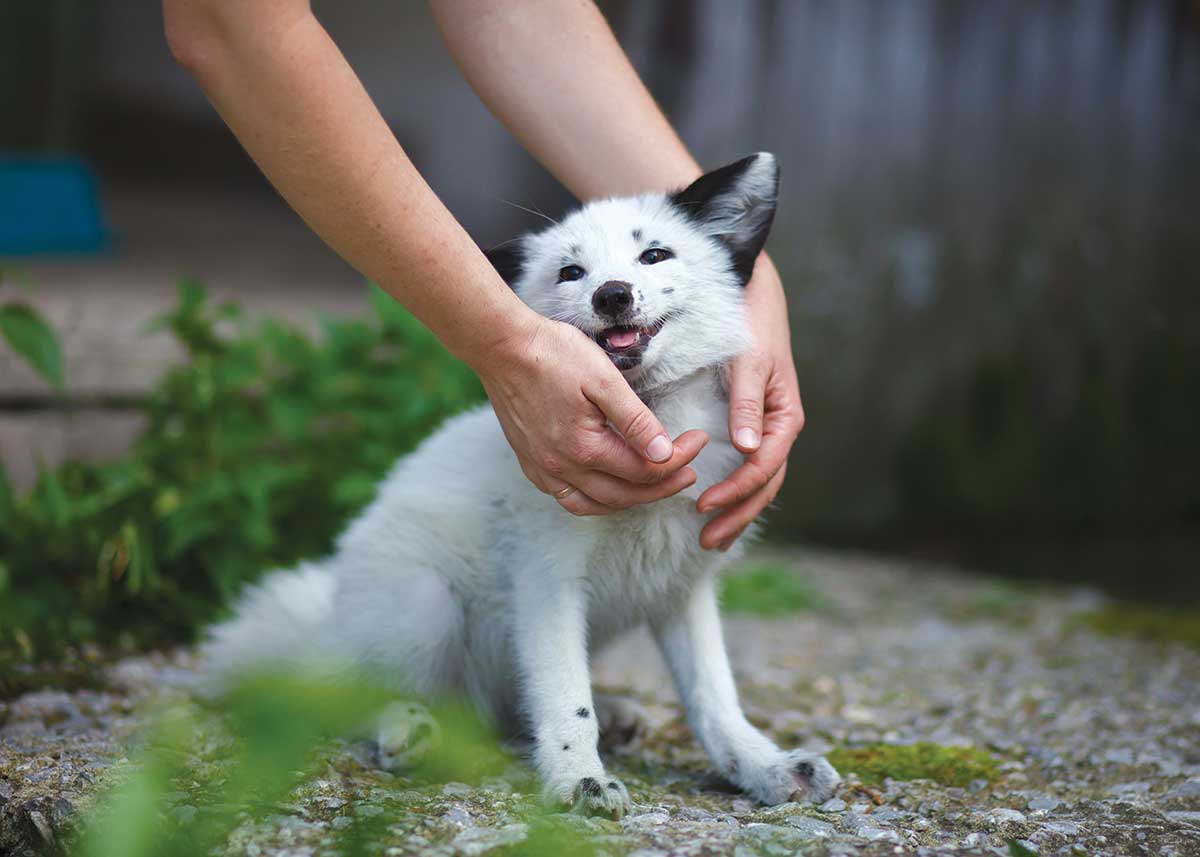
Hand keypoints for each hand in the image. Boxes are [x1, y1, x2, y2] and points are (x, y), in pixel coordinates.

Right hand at [475, 312, 708, 515]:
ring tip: (656, 484)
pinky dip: (596, 499)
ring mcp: (543, 469)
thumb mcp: (604, 379)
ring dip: (631, 499)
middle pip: (625, 494)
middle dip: (663, 485)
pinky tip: (610, 486)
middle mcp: (561, 467)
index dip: (679, 458)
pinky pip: (568, 498)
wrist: (501, 347)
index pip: (644, 469)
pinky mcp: (531, 464)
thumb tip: (664, 454)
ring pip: (596, 504)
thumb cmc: (553, 354)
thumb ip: (636, 420)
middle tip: (689, 469)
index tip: (699, 439)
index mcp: (584, 447)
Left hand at [697, 257, 803, 548]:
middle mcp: (778, 428)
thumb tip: (747, 448)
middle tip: (707, 540)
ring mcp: (766, 429)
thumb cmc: (752, 325)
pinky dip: (734, 491)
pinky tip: (715, 509)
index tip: (704, 505)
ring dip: (737, 511)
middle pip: (765, 484)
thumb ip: (748, 403)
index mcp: (785, 417)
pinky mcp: (751, 426)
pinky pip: (747, 468)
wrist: (752, 295)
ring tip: (711, 538)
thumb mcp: (750, 362)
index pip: (764, 466)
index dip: (736, 490)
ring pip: (759, 482)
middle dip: (738, 514)